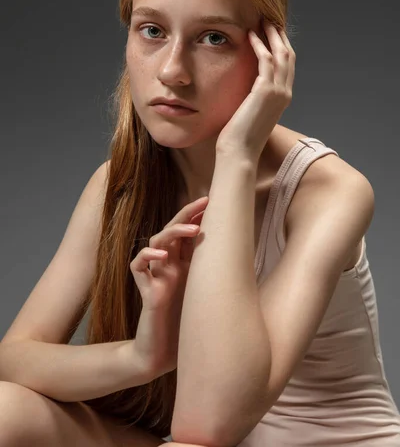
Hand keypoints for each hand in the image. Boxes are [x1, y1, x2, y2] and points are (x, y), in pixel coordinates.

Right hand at [130, 196, 208, 373]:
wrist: (163, 358)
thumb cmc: (188, 330)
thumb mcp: (209, 298)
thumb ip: (219, 280)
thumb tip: (248, 263)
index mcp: (186, 267)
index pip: (189, 234)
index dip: (198, 217)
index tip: (213, 203)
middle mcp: (171, 267)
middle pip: (173, 230)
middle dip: (187, 214)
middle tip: (204, 201)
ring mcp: (157, 277)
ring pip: (156, 242)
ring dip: (173, 231)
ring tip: (192, 228)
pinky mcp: (146, 291)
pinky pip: (138, 266)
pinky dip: (147, 256)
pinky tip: (161, 256)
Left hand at [216, 22, 295, 161]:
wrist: (239, 152)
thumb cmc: (240, 136)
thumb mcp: (250, 112)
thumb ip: (253, 97)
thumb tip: (244, 88)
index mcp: (282, 98)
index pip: (288, 66)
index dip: (282, 46)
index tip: (273, 31)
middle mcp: (285, 94)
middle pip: (289, 56)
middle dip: (280, 36)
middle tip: (270, 18)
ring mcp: (278, 92)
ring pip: (281, 54)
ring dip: (272, 35)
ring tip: (262, 20)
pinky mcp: (265, 91)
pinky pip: (266, 61)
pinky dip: (259, 45)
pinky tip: (250, 35)